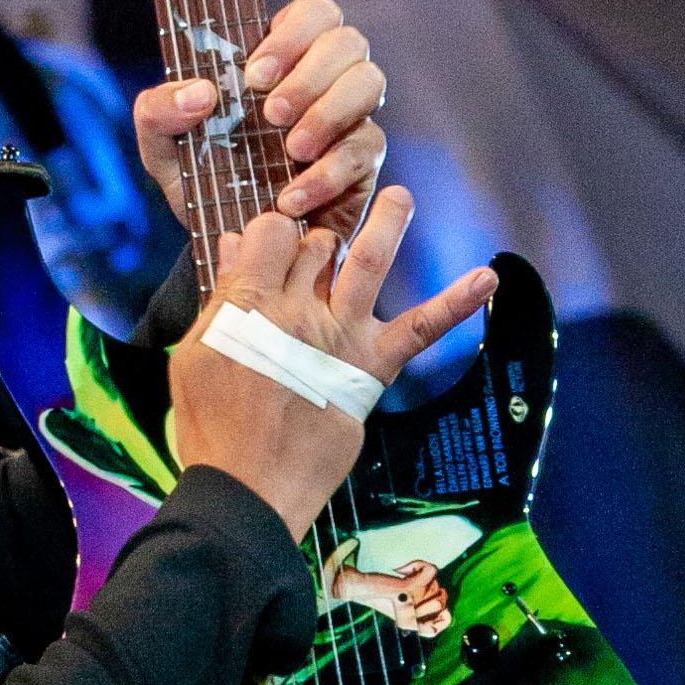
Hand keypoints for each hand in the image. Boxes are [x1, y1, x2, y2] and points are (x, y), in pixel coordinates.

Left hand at [134, 0, 384, 241]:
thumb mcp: (162, 144)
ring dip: (329, 112)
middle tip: (271, 114)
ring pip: (369, 82)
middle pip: (347, 40)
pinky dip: (327, 174)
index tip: (254, 76)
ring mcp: (349, 115)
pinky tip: (289, 198)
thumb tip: (200, 93)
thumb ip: (158, 111)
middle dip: (310, 74)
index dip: (292, 34)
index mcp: (281, 54)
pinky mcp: (362, 162)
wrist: (227, 243)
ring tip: (291, 149)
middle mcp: (324, 76)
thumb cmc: (198, 174)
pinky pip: (364, 150)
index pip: (312, 12)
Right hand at [169, 192, 496, 538]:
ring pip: (368, 261)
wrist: (248, 488)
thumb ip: (220, 298)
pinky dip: (455, 303)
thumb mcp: (196, 353)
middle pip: (317, 244)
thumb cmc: (213, 427)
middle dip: (316, 238)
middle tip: (314, 253)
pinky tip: (487, 277)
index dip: (272, 229)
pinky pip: (419, 328)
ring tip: (398, 196)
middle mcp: (298, 310)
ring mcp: (340, 336)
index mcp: (248, 303)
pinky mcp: (371, 368)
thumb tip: (231, 244)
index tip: (270, 243)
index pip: (269, 231)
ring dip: (387, 223)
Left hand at [330, 557, 452, 639]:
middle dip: (432, 588)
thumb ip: (423, 603)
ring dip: (423, 576)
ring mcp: (412, 603)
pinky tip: (402, 570)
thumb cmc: (379, 596)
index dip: (445, 615)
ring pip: (436, 584)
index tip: (431, 607)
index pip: (444, 623)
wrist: (356, 587)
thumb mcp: (404, 605)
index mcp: (414, 625)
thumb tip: (443, 593)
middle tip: (412, 587)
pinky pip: (432, 570)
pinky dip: (419, 564)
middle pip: (442, 598)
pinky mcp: (408, 589)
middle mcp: (415, 617)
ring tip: (405, 578)